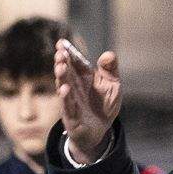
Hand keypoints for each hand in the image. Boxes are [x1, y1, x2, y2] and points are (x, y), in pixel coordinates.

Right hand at [53, 40, 120, 162]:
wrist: (100, 130)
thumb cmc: (104, 105)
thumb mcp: (112, 85)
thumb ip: (110, 70)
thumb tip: (109, 54)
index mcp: (84, 77)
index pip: (75, 62)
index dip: (68, 53)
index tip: (61, 43)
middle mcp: (74, 87)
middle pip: (67, 72)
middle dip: (62, 62)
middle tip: (60, 52)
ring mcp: (71, 101)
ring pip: (64, 87)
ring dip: (62, 77)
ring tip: (61, 66)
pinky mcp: (71, 116)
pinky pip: (68, 106)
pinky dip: (66, 98)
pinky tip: (65, 89)